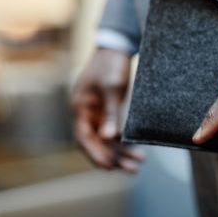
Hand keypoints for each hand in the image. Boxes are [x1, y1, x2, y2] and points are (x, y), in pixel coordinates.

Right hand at [71, 48, 144, 171]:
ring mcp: (95, 113)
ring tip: (138, 164)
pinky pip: (112, 131)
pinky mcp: (106, 110)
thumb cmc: (111, 65)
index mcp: (80, 108)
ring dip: (120, 152)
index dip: (95, 154)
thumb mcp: (113, 88)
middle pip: (96, 143)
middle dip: (112, 157)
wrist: (116, 47)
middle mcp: (85, 113)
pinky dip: (122, 141)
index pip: (84, 138)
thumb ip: (111, 113)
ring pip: (105, 139)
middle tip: (131, 169)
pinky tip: (135, 151)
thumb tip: (108, 138)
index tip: (110, 167)